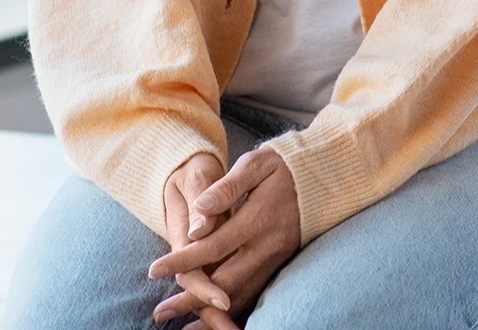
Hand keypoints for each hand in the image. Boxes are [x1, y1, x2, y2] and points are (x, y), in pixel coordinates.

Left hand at [150, 147, 301, 326]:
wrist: (323, 177)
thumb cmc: (283, 166)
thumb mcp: (256, 164)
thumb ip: (228, 186)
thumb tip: (200, 208)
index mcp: (259, 219)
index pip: (214, 246)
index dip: (184, 259)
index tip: (155, 269)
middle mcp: (269, 245)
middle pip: (225, 280)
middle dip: (190, 298)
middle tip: (160, 311)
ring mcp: (277, 258)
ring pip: (240, 293)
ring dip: (208, 310)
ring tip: (180, 324)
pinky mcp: (280, 264)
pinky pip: (253, 292)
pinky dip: (231, 308)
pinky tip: (211, 316)